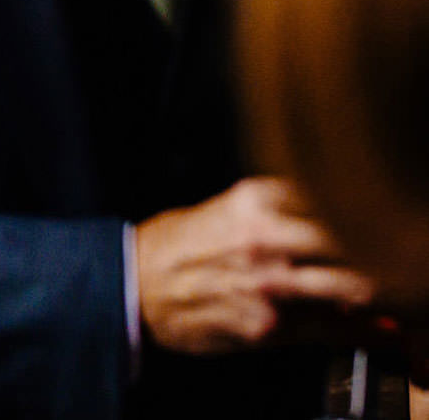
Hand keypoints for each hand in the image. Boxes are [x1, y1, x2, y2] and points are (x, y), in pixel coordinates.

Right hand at [136, 177, 376, 354]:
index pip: (339, 196)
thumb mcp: (229, 208)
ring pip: (357, 287)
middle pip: (358, 239)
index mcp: (257, 200)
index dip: (371, 211)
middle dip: (384, 250)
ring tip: (391, 296)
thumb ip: (281, 210)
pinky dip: (367, 333)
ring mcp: (271, 284)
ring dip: (382, 293)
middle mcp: (267, 238)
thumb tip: (335, 220)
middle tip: (397, 258)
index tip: (386, 220)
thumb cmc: (175, 245)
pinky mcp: (270, 326)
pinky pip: (336, 331)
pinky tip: (382, 332)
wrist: (132, 286)